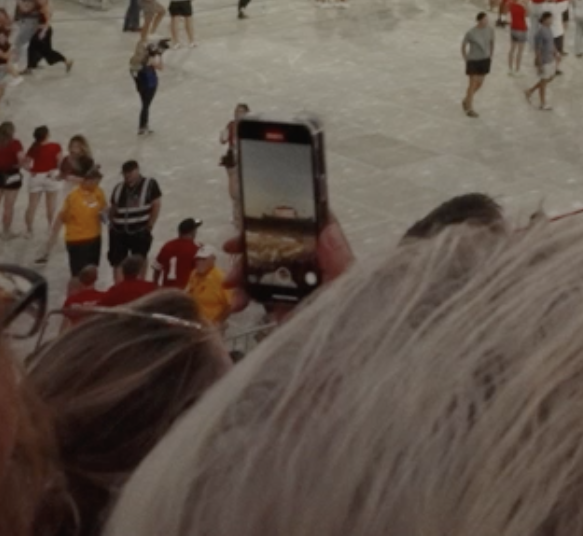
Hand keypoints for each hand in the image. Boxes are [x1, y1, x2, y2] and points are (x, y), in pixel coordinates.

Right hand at [217, 217, 354, 320]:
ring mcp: (299, 294)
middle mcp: (317, 273)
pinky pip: (260, 297)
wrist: (334, 375)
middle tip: (232, 244)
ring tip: (230, 282)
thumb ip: (340, 263)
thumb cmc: (352, 330)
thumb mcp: (347, 293)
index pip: (313, 227)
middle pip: (281, 246)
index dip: (286, 214)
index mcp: (335, 261)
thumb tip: (327, 228)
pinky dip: (244, 296)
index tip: (258, 207)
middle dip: (253, 243)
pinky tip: (237, 303)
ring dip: (243, 271)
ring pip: (265, 270)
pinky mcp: (285, 315)